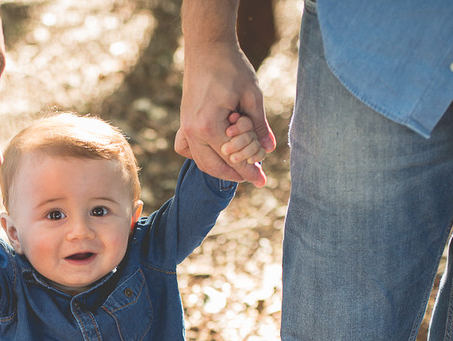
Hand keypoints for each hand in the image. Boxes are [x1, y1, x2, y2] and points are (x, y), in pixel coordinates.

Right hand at [177, 40, 273, 185]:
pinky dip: (200, 155)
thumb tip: (269, 148)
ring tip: (238, 168)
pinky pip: (187, 148)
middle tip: (253, 176)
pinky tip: (215, 151)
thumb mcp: (252, 95)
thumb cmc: (231, 67)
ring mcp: (185, 127)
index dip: (250, 171)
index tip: (262, 181)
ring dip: (219, 168)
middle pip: (214, 167)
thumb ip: (259, 125)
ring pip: (199, 161)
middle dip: (235, 174)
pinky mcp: (183, 120)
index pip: (233, 159)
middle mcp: (193, 131)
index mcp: (210, 127)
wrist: (207, 47)